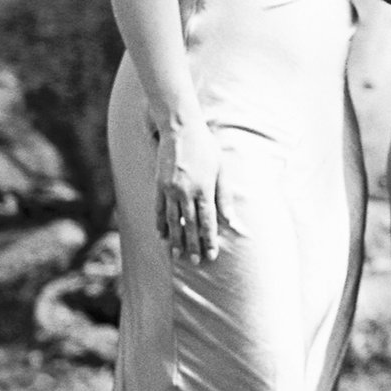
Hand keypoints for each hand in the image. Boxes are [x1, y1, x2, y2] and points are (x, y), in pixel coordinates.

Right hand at [153, 118, 233, 265]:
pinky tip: (162, 235)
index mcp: (204, 188)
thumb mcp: (221, 169)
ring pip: (173, 220)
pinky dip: (160, 223)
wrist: (180, 129)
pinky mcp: (159, 185)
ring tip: (176, 254)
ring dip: (175, 238)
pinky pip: (159, 209)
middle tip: (197, 261)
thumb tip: (231, 219)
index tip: (212, 254)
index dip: (209, 239)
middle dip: (193, 244)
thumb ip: (225, 196)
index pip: (207, 221)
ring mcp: (170, 189)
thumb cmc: (206, 148)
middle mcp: (186, 192)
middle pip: (190, 224)